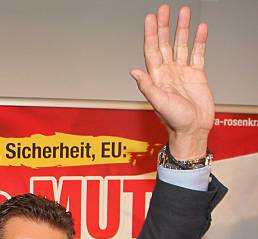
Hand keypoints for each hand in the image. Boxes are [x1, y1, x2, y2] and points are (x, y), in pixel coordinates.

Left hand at [131, 4, 213, 158]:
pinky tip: (200, 29)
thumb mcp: (159, 103)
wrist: (193, 130)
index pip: (152, 50)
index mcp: (157, 77)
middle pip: (164, 43)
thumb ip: (147, 86)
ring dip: (181, 29)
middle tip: (164, 9)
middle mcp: (168, 72)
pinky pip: (197, 53)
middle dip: (164, 26)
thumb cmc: (175, 121)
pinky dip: (199, 40)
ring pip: (181, 45)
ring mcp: (182, 72)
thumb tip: (134, 71)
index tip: (150, 18)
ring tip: (183, 12)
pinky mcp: (196, 75)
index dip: (150, 33)